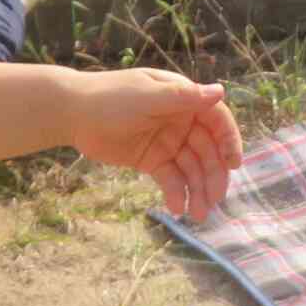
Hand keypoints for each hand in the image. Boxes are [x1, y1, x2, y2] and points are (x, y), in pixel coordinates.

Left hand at [65, 68, 242, 219]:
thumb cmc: (110, 97)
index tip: (234, 165)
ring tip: (198, 215)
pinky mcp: (152, 161)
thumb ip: (183, 98)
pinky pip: (171, 179)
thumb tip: (220, 91)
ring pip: (191, 169)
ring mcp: (168, 142)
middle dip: (212, 176)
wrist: (72, 113)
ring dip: (198, 191)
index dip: (228, 141)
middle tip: (214, 201)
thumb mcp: (147, 97)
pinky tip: (177, 208)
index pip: (216, 121)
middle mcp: (180, 121)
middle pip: (206, 151)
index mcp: (183, 100)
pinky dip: (176, 193)